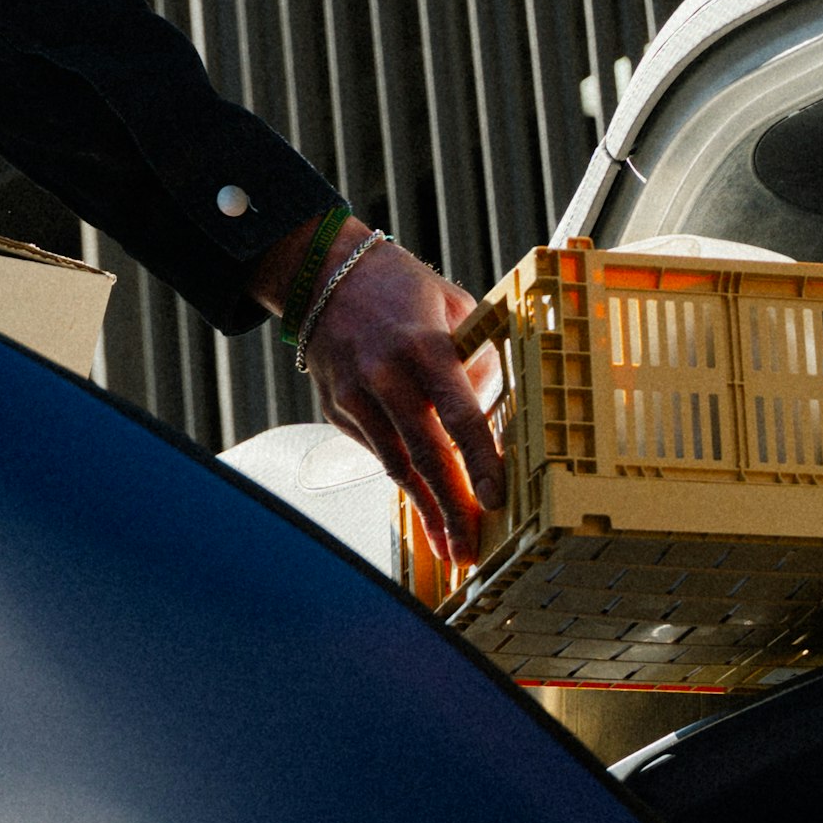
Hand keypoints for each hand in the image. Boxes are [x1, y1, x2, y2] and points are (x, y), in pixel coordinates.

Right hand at [298, 230, 504, 560]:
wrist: (324, 273)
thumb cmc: (397, 286)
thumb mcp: (452, 305)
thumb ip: (479, 355)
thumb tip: (499, 407)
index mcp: (422, 345)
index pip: (458, 414)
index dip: (478, 460)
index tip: (495, 498)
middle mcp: (384, 375)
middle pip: (425, 454)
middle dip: (451, 507)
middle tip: (469, 549)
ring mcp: (355, 397)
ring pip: (397, 465)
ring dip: (426, 509)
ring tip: (450, 545)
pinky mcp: (338, 411)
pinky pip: (379, 453)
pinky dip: (403, 482)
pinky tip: (424, 505)